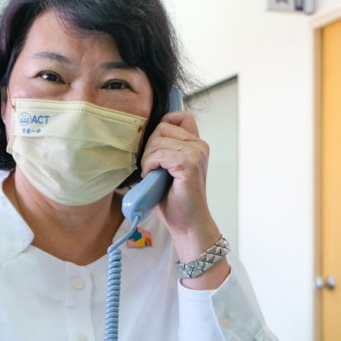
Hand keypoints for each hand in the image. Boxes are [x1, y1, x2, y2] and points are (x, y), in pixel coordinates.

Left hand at [138, 110, 229, 284]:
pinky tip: (151, 177)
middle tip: (150, 167)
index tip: (155, 148)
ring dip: (148, 157)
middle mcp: (199, 146)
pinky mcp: (189, 165)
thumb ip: (165, 150)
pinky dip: (150, 164)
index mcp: (197, 144)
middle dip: (150, 146)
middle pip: (163, 126)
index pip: (179, 116)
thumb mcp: (169, 168)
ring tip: (151, 174)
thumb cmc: (176, 200)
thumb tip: (141, 135)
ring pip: (159, 139)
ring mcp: (196, 154)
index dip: (163, 125)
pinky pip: (159, 154)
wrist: (187, 224)